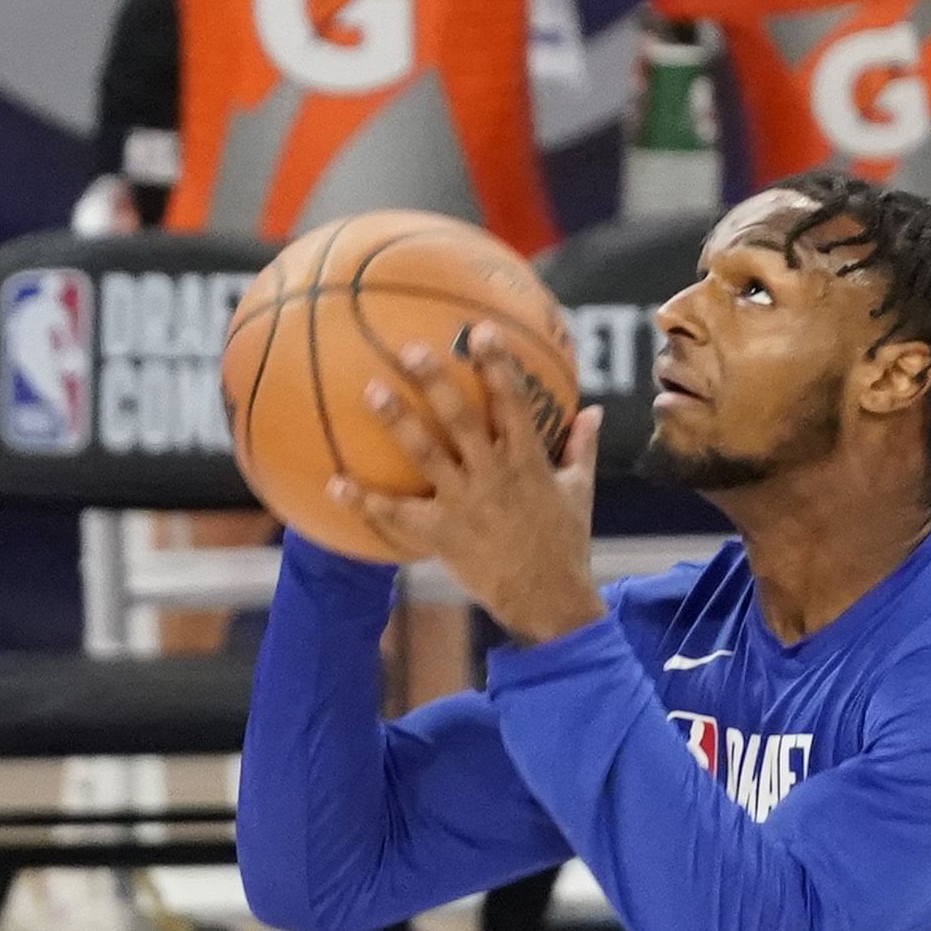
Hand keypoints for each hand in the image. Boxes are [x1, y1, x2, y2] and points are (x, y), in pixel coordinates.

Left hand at [340, 325, 607, 645]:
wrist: (548, 601)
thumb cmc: (564, 544)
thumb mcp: (579, 492)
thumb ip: (581, 447)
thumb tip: (595, 410)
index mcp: (527, 461)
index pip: (513, 402)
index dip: (497, 365)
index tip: (481, 330)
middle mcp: (493, 476)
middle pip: (460, 419)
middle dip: (437, 381)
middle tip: (409, 348)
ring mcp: (464, 504)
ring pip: (426, 455)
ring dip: (398, 422)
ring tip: (371, 391)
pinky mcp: (442, 535)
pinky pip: (397, 515)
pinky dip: (365, 501)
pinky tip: (335, 484)